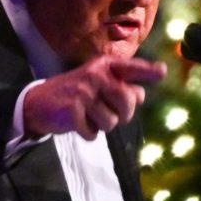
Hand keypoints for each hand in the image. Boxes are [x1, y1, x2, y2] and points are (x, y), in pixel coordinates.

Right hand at [23, 56, 165, 139]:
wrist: (38, 103)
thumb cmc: (76, 94)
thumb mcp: (98, 85)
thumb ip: (121, 88)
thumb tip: (141, 95)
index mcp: (104, 66)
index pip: (131, 68)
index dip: (148, 71)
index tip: (163, 71)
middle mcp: (95, 75)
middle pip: (128, 102)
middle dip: (124, 114)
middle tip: (108, 113)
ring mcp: (83, 92)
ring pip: (112, 122)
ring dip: (102, 125)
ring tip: (88, 115)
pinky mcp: (73, 110)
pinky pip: (94, 133)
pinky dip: (88, 134)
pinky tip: (77, 123)